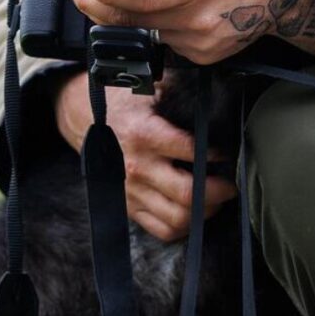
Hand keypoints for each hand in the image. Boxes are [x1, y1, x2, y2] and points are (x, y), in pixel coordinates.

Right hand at [54, 72, 235, 242]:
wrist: (81, 116)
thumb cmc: (122, 99)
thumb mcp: (148, 86)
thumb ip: (180, 91)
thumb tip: (215, 94)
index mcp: (144, 134)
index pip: (192, 152)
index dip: (219, 155)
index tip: (229, 152)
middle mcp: (137, 167)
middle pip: (187, 193)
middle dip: (219, 191)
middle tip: (232, 183)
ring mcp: (131, 191)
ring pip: (177, 217)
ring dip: (205, 211)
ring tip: (218, 198)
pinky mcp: (127, 206)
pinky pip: (161, 229)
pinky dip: (184, 226)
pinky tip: (196, 211)